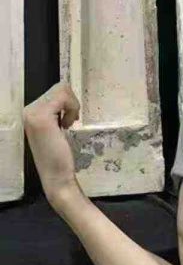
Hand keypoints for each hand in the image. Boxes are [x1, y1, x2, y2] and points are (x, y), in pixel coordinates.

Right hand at [23, 81, 80, 202]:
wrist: (56, 176)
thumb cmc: (59, 156)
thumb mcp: (55, 129)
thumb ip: (56, 112)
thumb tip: (66, 93)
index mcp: (29, 113)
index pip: (54, 91)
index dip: (67, 103)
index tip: (66, 121)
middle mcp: (27, 110)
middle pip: (59, 87)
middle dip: (70, 103)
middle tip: (68, 123)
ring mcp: (32, 113)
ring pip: (62, 89)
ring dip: (72, 106)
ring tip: (67, 124)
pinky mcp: (42, 117)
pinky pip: (63, 97)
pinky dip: (72, 108)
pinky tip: (66, 125)